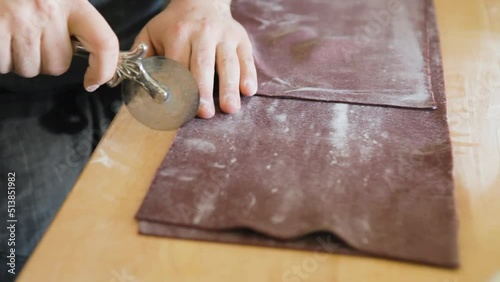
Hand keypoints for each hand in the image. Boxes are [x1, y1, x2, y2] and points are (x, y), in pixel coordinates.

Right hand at [0, 0, 118, 91]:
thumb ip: (75, 23)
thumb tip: (93, 60)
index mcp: (73, 1)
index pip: (103, 43)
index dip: (103, 69)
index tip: (93, 81)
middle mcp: (49, 11)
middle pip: (58, 65)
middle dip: (46, 60)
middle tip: (34, 38)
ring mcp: (19, 19)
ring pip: (30, 69)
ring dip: (21, 60)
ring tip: (14, 34)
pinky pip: (4, 65)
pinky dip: (2, 58)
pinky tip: (2, 37)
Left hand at [134, 0, 257, 117]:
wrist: (202, 1)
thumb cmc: (175, 25)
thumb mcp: (152, 33)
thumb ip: (142, 57)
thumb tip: (132, 84)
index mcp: (178, 33)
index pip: (178, 65)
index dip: (178, 88)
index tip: (179, 109)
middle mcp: (202, 33)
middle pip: (203, 65)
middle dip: (204, 90)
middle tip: (205, 112)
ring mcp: (225, 35)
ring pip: (227, 63)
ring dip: (229, 87)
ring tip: (230, 108)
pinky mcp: (241, 39)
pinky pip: (246, 58)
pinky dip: (248, 75)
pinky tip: (248, 91)